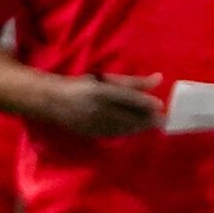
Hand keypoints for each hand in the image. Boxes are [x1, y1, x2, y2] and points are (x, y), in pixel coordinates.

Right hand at [45, 72, 163, 137]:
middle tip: (164, 119)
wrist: (49, 100)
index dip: (144, 103)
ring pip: (123, 128)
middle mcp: (96, 108)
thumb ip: (132, 81)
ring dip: (140, 127)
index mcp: (99, 91)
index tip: (161, 105)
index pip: (127, 98)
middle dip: (147, 119)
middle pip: (128, 116)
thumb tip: (158, 78)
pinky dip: (128, 132)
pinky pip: (114, 134)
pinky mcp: (90, 133)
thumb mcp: (105, 80)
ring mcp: (92, 123)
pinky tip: (137, 129)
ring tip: (153, 124)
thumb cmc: (81, 86)